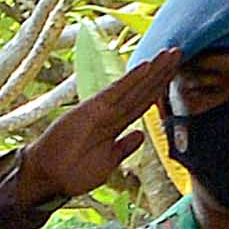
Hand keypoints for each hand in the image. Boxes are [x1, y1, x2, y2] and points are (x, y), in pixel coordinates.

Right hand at [1, 53, 184, 210]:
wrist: (49, 177)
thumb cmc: (73, 172)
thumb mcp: (107, 162)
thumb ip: (124, 148)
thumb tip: (140, 135)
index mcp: (115, 125)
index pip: (142, 102)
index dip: (159, 87)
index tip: (174, 71)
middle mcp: (110, 113)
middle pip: (141, 90)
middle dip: (161, 72)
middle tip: (179, 51)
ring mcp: (102, 109)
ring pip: (133, 87)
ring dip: (153, 70)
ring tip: (170, 53)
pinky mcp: (92, 110)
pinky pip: (116, 92)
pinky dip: (131, 79)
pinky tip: (146, 66)